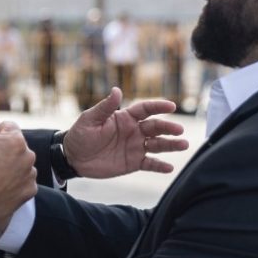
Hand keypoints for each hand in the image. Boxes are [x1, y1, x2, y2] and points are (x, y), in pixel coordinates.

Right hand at [0, 123, 36, 228]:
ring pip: (19, 165)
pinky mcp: (29, 192)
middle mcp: (28, 156)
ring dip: (7, 168)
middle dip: (2, 151)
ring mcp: (30, 176)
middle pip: (14, 147)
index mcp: (15, 140)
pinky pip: (21, 182)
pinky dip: (11, 184)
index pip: (7, 127)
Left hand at [65, 87, 188, 178]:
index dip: (158, 106)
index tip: (171, 106)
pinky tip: (170, 168)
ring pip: (157, 145)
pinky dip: (160, 166)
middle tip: (179, 130)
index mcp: (125, 118)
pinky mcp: (133, 163)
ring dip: (171, 145)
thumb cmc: (80, 135)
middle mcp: (134, 131)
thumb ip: (105, 107)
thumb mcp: (90, 119)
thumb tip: (117, 90)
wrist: (73, 158)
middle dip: (168, 128)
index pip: (146, 109)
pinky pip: (150, 164)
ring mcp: (135, 147)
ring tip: (184, 145)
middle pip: (155, 127)